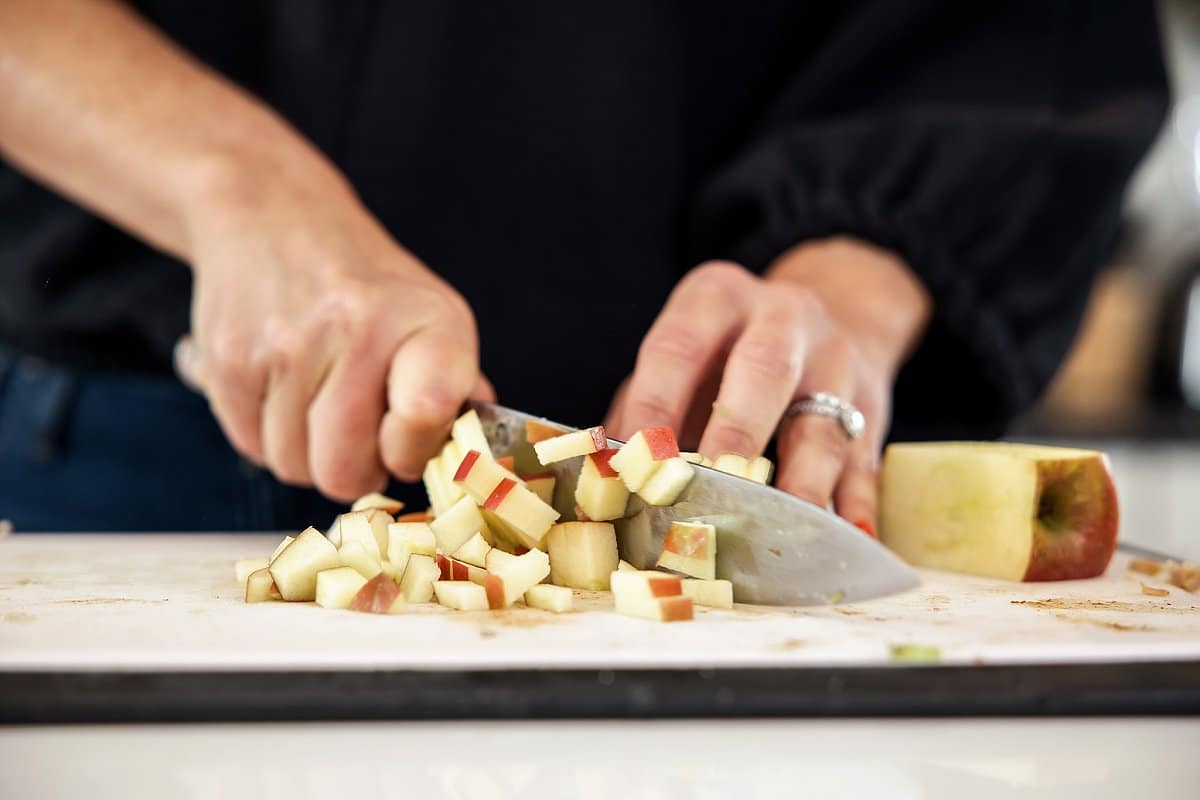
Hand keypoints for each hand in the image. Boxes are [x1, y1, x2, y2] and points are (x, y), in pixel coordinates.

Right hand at [175, 157, 489, 500]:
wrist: (274, 216)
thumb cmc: (367, 286)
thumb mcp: (433, 316)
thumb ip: (455, 389)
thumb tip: (472, 456)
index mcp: (425, 320)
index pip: (425, 416)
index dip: (413, 450)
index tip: (405, 437)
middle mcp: (356, 327)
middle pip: (344, 471)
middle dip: (354, 470)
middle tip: (360, 438)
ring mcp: (286, 345)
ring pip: (293, 466)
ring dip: (307, 454)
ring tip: (319, 401)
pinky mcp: (228, 359)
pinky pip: (251, 446)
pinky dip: (267, 435)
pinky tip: (283, 391)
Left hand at [606, 238, 929, 529]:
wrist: (834, 316)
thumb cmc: (727, 356)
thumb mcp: (682, 357)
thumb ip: (642, 408)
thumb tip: (604, 479)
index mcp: (716, 298)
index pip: (678, 347)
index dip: (655, 406)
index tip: (636, 464)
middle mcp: (783, 318)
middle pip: (764, 370)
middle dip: (734, 436)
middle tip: (708, 491)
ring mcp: (836, 362)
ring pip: (822, 427)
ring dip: (799, 486)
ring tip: (774, 533)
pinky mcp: (873, 408)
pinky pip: (864, 464)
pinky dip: (853, 507)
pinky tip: (839, 542)